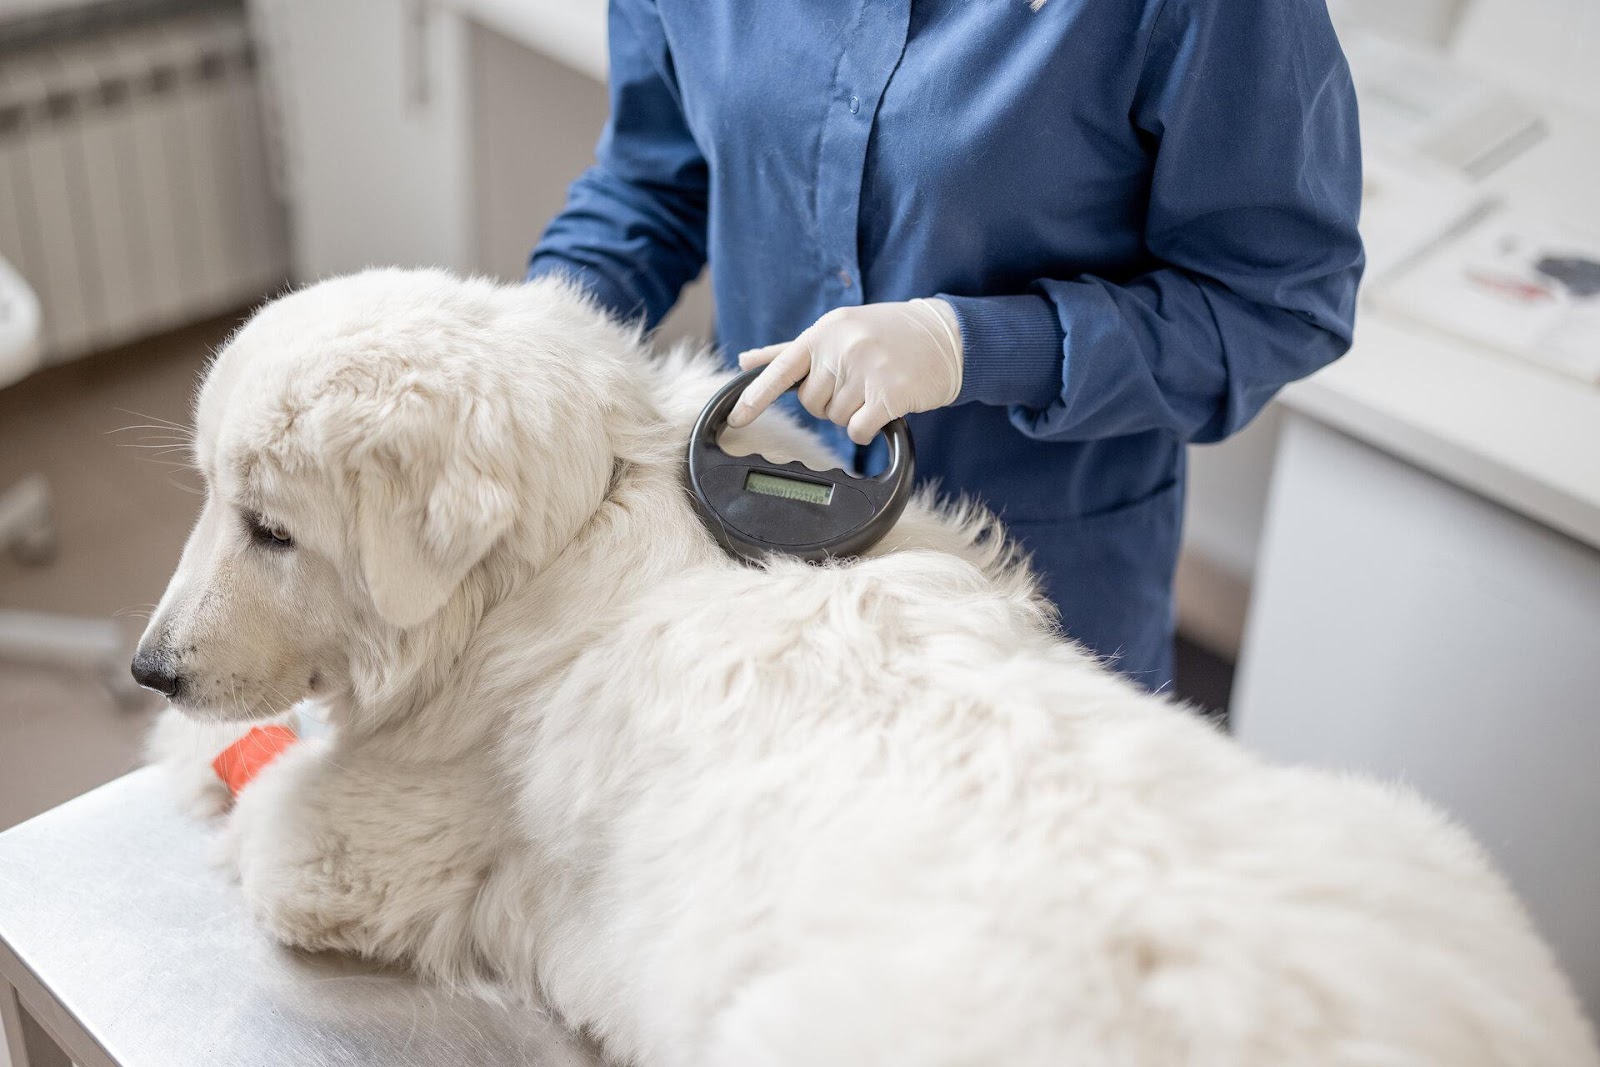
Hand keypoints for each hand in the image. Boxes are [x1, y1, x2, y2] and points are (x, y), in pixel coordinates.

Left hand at [727, 298, 962, 444]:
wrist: (944, 336)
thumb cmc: (885, 334)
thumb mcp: (837, 330)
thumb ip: (790, 351)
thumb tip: (745, 360)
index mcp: (824, 332)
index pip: (780, 369)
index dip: (755, 397)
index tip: (735, 419)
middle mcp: (842, 348)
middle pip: (812, 403)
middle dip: (831, 402)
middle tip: (857, 382)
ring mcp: (866, 369)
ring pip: (836, 419)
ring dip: (853, 414)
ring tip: (875, 387)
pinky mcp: (889, 394)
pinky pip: (858, 431)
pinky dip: (867, 429)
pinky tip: (883, 409)